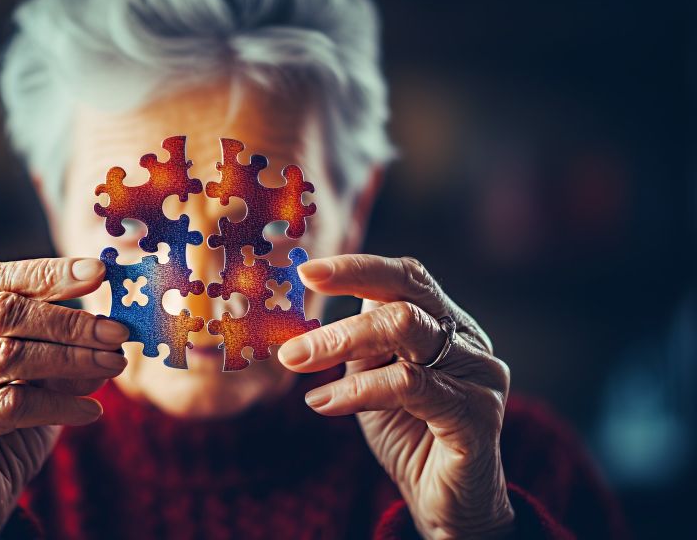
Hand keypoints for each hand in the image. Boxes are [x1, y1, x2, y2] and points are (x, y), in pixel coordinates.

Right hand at [0, 258, 129, 538]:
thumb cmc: (9, 429)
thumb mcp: (40, 379)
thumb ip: (62, 348)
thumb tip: (113, 325)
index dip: (46, 273)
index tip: (98, 273)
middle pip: (2, 313)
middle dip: (68, 320)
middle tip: (118, 331)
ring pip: (9, 356)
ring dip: (71, 359)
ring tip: (113, 366)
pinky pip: (11, 406)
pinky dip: (59, 405)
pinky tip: (91, 411)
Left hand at [278, 255, 513, 538]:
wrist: (444, 502)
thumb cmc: (407, 434)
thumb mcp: (371, 378)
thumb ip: (355, 344)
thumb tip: (302, 308)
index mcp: (446, 323)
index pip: (405, 277)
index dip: (357, 268)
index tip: (306, 271)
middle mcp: (469, 340)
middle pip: (406, 297)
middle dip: (341, 309)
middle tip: (290, 340)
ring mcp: (479, 373)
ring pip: (406, 331)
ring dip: (340, 343)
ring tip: (295, 362)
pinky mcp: (478, 413)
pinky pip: (410, 385)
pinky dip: (358, 390)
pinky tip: (323, 402)